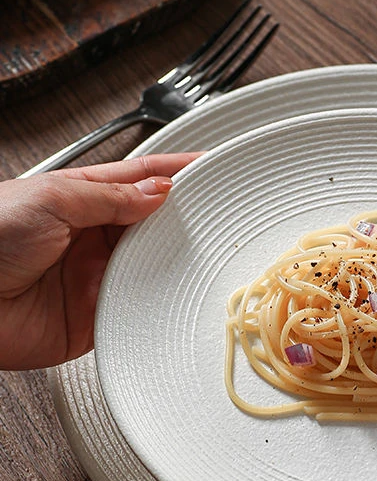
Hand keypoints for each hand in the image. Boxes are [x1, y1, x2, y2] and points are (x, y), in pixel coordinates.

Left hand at [0, 153, 199, 369]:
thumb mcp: (52, 200)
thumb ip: (111, 197)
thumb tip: (159, 191)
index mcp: (81, 198)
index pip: (141, 178)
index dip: (177, 170)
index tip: (210, 165)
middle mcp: (93, 236)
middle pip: (154, 223)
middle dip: (186, 216)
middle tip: (220, 211)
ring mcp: (97, 275)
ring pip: (154, 264)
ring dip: (177, 258)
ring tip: (206, 250)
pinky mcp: (97, 315)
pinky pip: (140, 306)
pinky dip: (159, 301)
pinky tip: (175, 290)